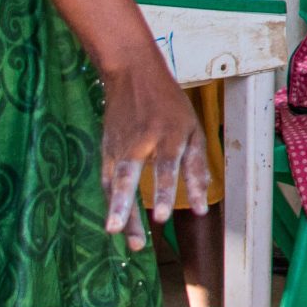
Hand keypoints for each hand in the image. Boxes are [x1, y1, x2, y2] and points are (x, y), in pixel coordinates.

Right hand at [100, 58, 208, 250]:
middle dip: (126, 205)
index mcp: (169, 133)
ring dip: (114, 208)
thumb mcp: (193, 129)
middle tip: (123, 231)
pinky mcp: (106, 149)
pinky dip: (109, 200)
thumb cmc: (170, 106)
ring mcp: (120, 145)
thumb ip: (197, 168)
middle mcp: (141, 141)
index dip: (163, 192)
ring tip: (113, 232)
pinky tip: (115, 223)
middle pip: (129, 176)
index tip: (162, 217)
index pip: (165, 167)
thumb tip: (200, 209)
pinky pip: (106, 179)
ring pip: (113, 181)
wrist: (133, 73)